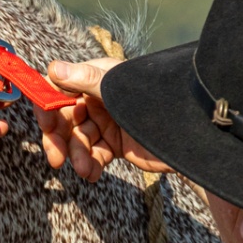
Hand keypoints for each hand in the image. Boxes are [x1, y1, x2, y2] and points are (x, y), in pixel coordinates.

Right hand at [36, 58, 171, 181]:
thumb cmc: (162, 102)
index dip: (47, 106)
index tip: (45, 125)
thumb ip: (87, 80)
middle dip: (59, 140)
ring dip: (77, 157)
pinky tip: (94, 174)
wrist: (197, 136)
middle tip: (56, 159)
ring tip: (86, 170)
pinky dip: (90, 165)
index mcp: (96, 78)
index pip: (59, 88)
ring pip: (77, 140)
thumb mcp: (121, 90)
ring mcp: (106, 121)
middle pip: (63, 119)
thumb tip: (54, 68)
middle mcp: (97, 98)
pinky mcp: (114, 143)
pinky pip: (92, 155)